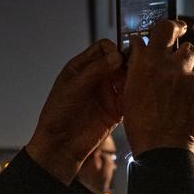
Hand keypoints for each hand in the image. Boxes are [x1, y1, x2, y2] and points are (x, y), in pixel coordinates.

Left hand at [26, 39, 124, 184]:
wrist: (61, 145)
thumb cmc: (58, 115)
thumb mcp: (74, 87)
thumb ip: (95, 70)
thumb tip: (117, 55)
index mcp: (82, 68)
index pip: (103, 48)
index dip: (114, 50)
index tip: (121, 59)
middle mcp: (96, 78)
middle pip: (119, 62)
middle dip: (128, 65)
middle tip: (135, 70)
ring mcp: (107, 94)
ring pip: (128, 79)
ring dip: (133, 80)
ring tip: (135, 85)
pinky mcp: (116, 110)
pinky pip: (130, 98)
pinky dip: (135, 97)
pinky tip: (135, 98)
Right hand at [121, 19, 193, 153]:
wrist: (162, 147)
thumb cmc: (141, 121)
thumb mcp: (131, 88)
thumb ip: (138, 62)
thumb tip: (140, 41)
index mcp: (152, 61)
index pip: (166, 28)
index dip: (173, 26)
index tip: (177, 28)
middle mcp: (174, 66)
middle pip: (188, 49)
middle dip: (183, 59)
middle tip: (176, 74)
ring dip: (193, 77)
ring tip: (182, 95)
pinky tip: (190, 106)